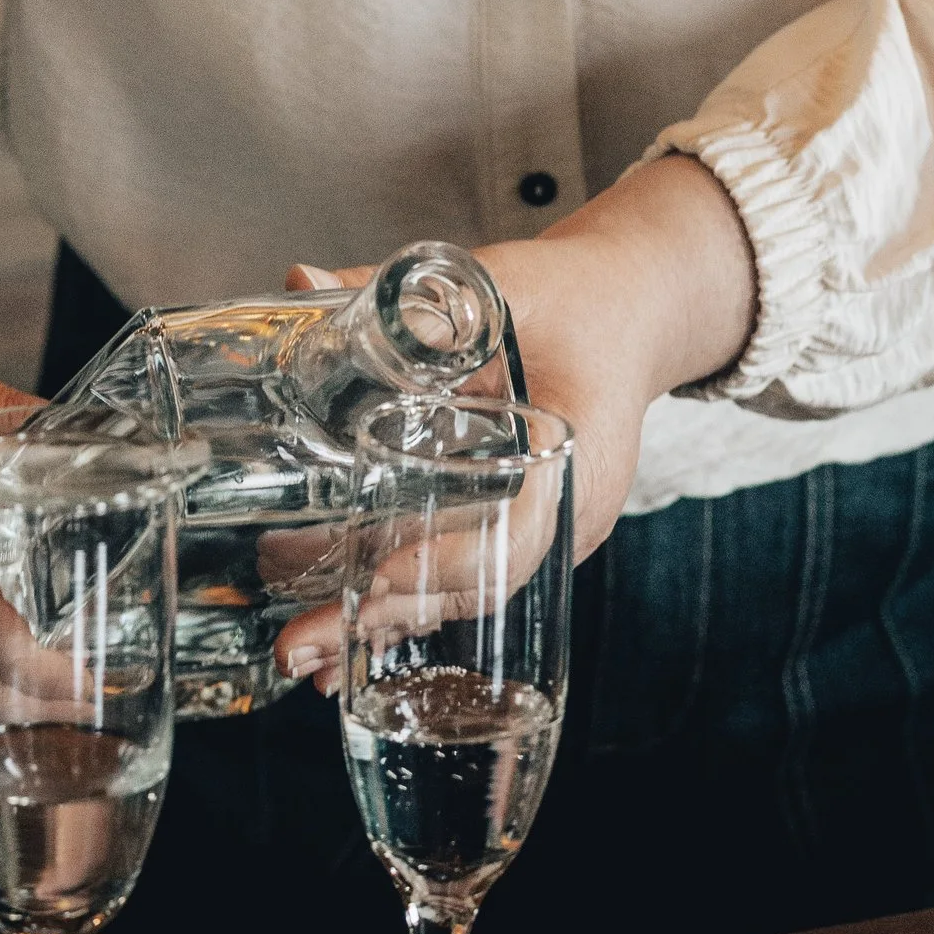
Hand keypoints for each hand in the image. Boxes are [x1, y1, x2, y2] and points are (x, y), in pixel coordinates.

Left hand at [276, 154, 754, 682]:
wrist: (632, 308)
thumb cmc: (574, 296)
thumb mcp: (498, 278)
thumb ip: (402, 285)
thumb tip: (301, 276)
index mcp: (579, 453)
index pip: (520, 532)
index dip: (449, 560)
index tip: (381, 573)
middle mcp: (566, 512)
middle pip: (481, 585)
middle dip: (391, 616)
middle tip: (302, 642)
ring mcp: (546, 530)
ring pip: (467, 593)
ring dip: (387, 626)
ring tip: (303, 656)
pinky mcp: (521, 528)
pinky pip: (466, 577)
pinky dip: (407, 605)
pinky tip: (343, 635)